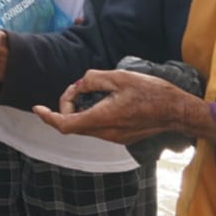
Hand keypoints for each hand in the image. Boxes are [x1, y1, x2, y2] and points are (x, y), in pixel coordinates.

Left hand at [33, 69, 194, 145]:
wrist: (178, 111)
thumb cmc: (152, 92)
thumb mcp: (120, 77)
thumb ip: (93, 80)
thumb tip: (79, 85)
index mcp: (102, 118)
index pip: (65, 124)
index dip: (48, 117)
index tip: (37, 108)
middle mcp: (106, 133)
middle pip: (74, 125)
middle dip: (67, 106)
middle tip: (76, 88)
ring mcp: (115, 138)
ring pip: (86, 127)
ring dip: (80, 111)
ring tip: (91, 91)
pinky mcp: (122, 137)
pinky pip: (99, 128)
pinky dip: (92, 115)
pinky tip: (104, 100)